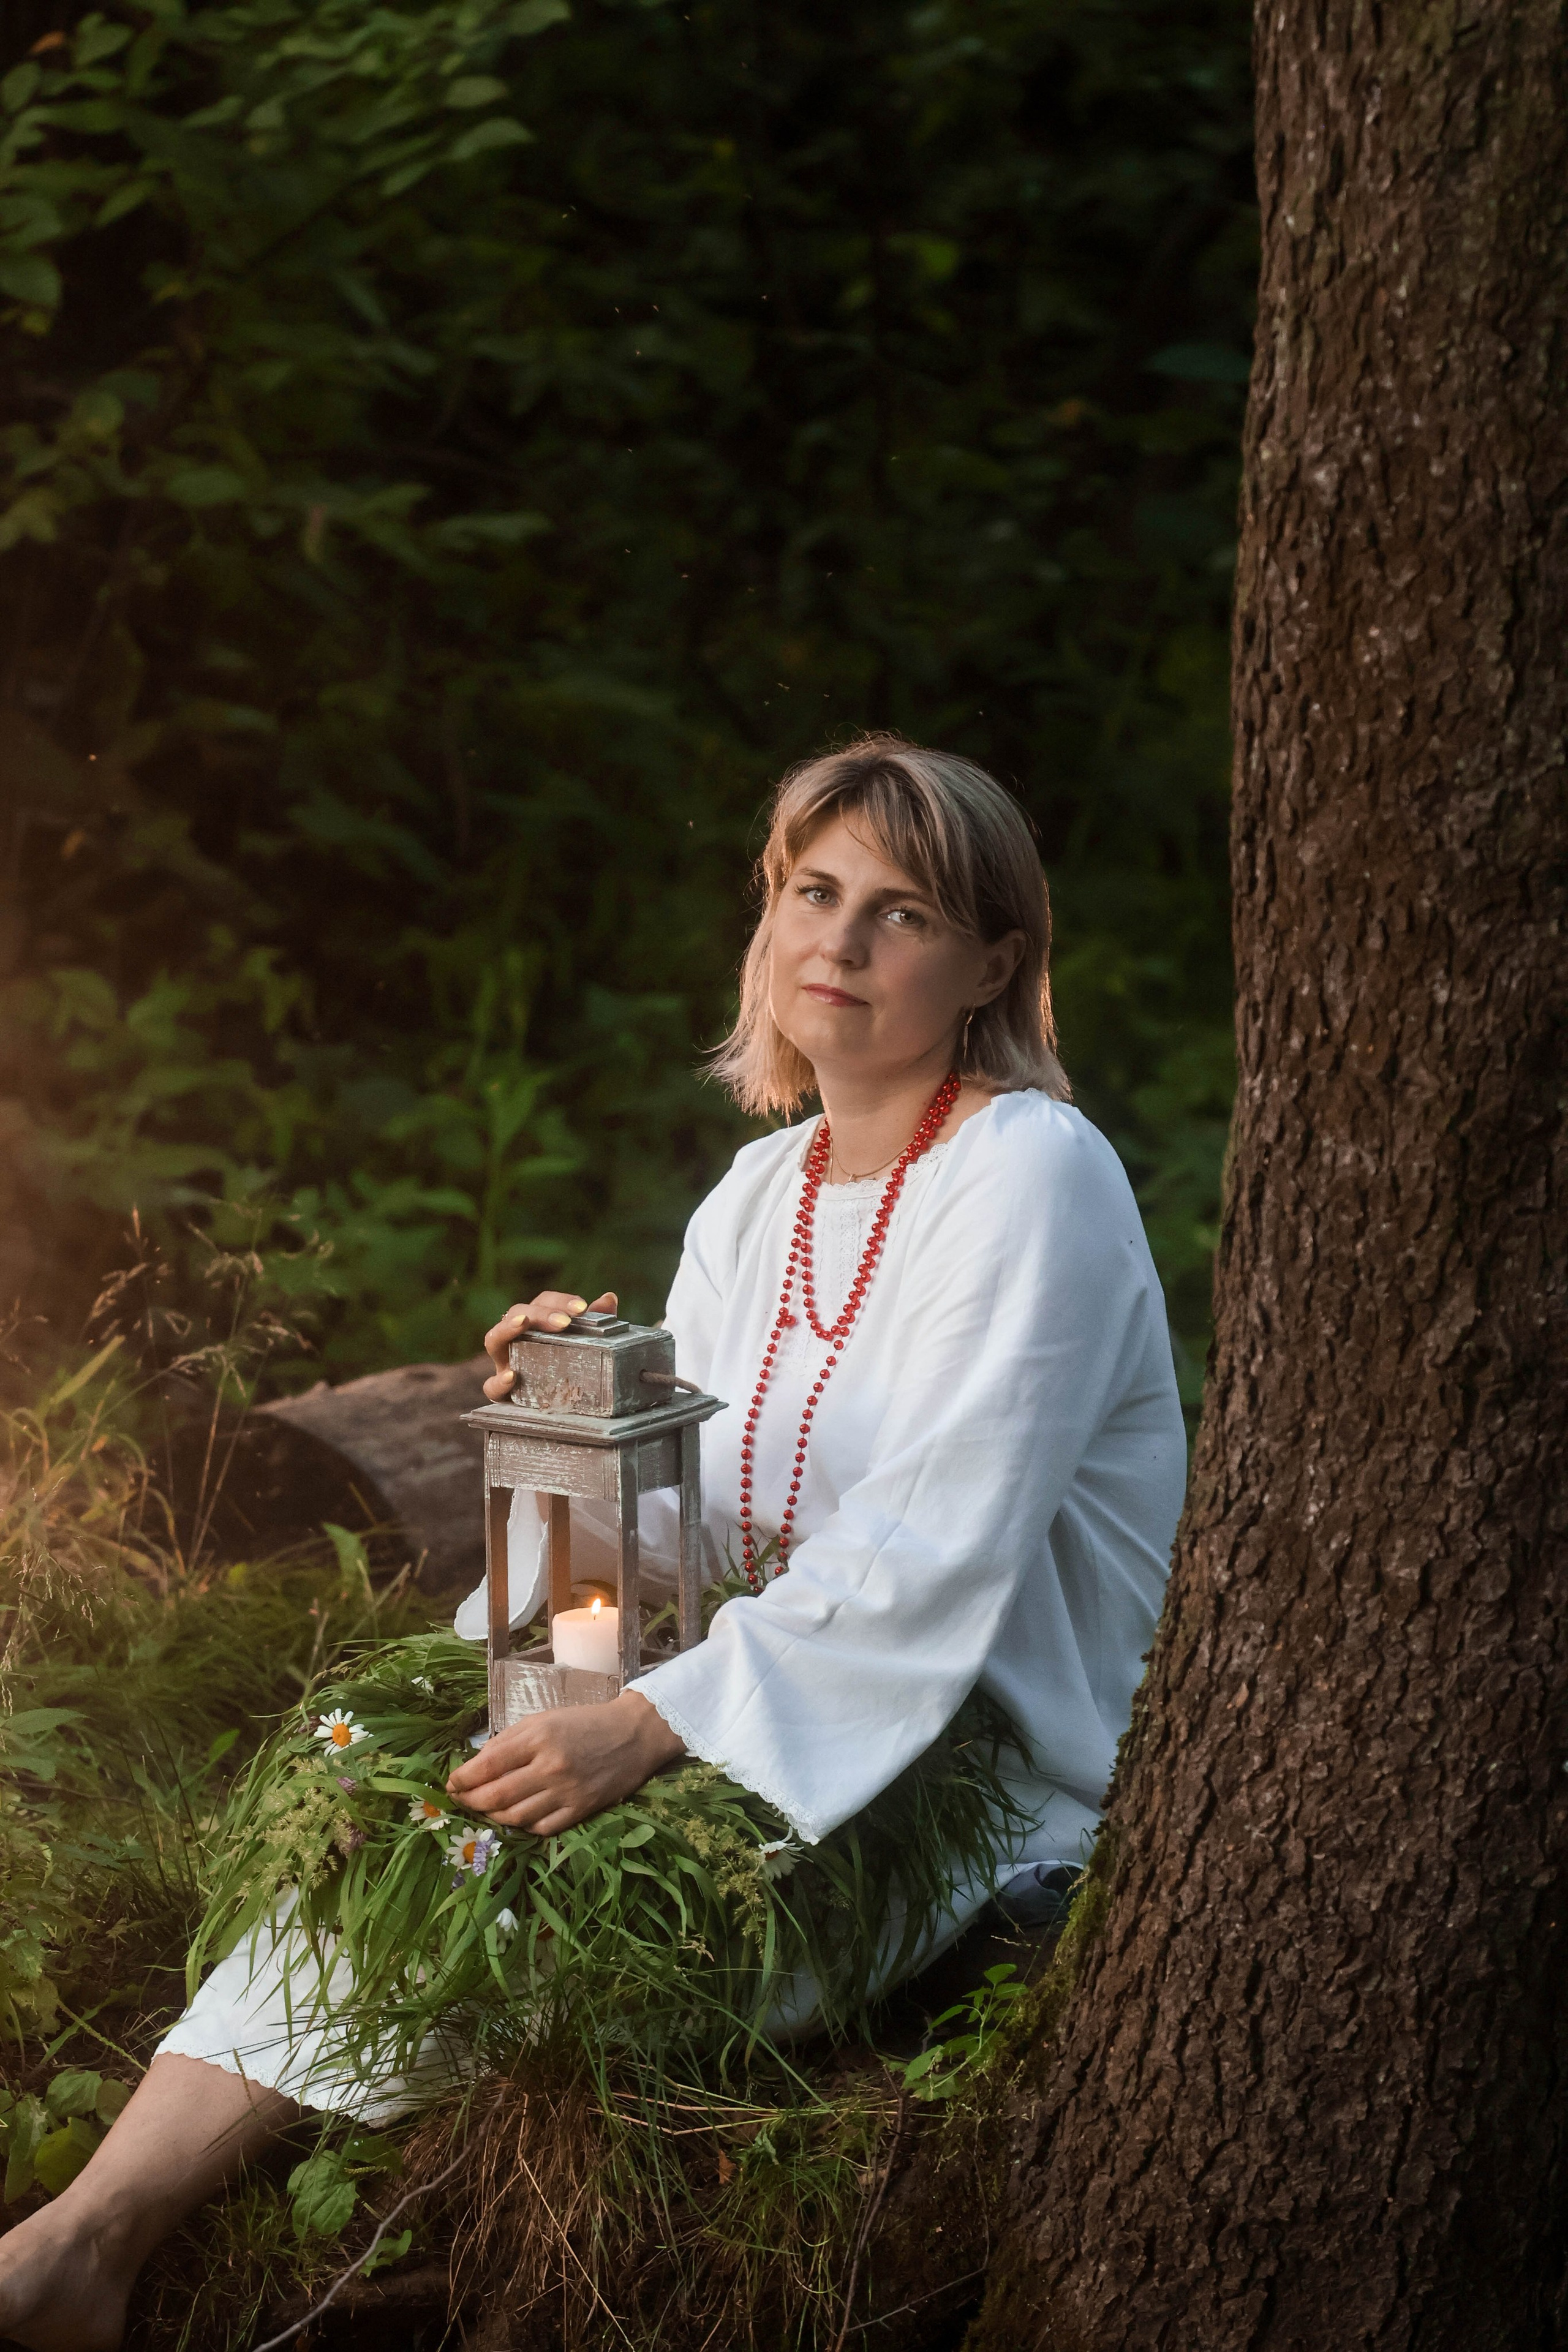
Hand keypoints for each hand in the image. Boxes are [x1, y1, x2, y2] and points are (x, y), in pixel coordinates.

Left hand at [446, 1691, 684, 1832]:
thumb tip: (477, 1764)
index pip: (487, 1765)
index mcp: (538, 1737)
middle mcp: (550, 1766)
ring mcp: (567, 1792)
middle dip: (470, 1801)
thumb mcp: (544, 1719)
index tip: (451, 1784)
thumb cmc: (584, 1722)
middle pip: (496, 1796)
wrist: (634, 1734)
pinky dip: (523, 1827)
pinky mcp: (581, 1810)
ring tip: (485, 1810)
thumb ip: (509, 1740)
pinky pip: (542, 1828)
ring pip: (515, 1817)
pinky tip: (516, 1818)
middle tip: (461, 1801)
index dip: (462, 1779)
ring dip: (493, 1817)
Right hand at [482, 1288, 617, 1400]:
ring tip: (522, 1323)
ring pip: (493, 1339)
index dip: (560, 1301)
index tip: (582, 1308)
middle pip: (516, 1313)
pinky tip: (513, 1376)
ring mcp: (504, 1363)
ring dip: (507, 1328)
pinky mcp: (501, 1392)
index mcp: (535, 1325)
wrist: (558, 1409)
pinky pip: (491, 1386)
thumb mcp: (584, 1346)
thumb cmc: (568, 1369)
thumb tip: (609, 1298)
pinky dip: (498, 1380)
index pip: (542, 1302)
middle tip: (564, 1322)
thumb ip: (595, 1323)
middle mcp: (515, 1340)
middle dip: (539, 1313)